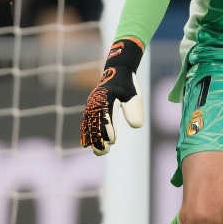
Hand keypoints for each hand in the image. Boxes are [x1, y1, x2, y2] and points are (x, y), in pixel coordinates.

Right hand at [80, 38, 144, 154]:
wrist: (116, 72)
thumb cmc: (127, 85)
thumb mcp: (133, 94)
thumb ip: (134, 108)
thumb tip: (136, 126)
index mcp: (106, 96)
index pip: (105, 115)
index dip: (107, 128)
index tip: (113, 141)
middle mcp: (95, 101)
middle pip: (94, 122)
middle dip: (98, 138)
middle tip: (105, 151)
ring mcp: (91, 105)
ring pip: (89, 124)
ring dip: (92, 138)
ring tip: (99, 152)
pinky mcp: (90, 108)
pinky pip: (86, 122)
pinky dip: (86, 133)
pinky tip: (87, 144)